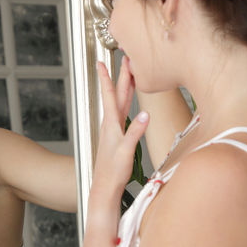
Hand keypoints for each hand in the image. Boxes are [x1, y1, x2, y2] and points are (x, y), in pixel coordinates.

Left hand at [93, 57, 148, 197]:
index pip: (109, 95)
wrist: (105, 187)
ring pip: (120, 102)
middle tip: (125, 59)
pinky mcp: (118, 136)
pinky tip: (129, 101)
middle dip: (121, 76)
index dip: (106, 77)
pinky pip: (123, 113)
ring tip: (130, 74)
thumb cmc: (113, 172)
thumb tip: (145, 114)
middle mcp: (111, 124)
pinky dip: (127, 102)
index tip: (101, 62)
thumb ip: (135, 132)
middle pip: (117, 94)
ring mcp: (114, 130)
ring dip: (124, 87)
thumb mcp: (126, 151)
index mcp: (112, 124)